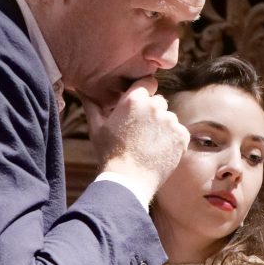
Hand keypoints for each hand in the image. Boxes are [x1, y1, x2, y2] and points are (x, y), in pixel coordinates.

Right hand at [81, 78, 188, 203]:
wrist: (128, 181)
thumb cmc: (109, 154)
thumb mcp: (96, 128)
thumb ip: (92, 105)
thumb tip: (81, 89)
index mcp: (134, 99)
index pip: (148, 83)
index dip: (144, 92)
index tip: (139, 105)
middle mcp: (155, 106)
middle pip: (159, 102)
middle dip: (152, 112)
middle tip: (140, 131)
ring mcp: (170, 121)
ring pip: (169, 118)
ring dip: (162, 127)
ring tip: (148, 144)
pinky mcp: (182, 136)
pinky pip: (179, 132)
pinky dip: (172, 140)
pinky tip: (159, 151)